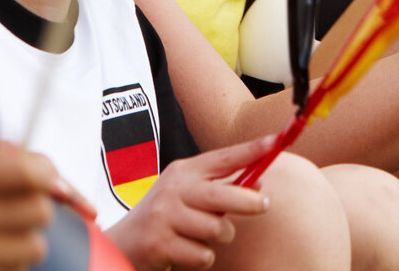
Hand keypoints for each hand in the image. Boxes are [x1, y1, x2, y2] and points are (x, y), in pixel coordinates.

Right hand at [0, 139, 61, 270]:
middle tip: (22, 211)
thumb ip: (1, 167)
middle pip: (41, 211)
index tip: (45, 182)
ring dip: (27, 243)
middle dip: (38, 211)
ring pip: (35, 246)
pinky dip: (11, 266)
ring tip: (6, 238)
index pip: (30, 172)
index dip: (47, 176)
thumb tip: (52, 176)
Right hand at [105, 136, 273, 270]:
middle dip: (248, 202)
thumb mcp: (188, 193)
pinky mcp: (160, 244)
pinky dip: (203, 257)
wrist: (122, 242)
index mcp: (184, 171)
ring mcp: (165, 216)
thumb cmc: (165, 216)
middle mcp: (173, 190)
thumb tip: (259, 187)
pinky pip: (203, 254)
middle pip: (222, 195)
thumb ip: (220, 188)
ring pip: (217, 229)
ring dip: (220, 237)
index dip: (251, 150)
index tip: (276, 143)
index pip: (223, 158)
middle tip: (264, 205)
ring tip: (204, 236)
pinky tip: (188, 250)